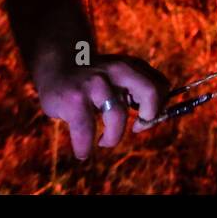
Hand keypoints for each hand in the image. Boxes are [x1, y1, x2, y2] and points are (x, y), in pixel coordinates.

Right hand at [34, 53, 171, 158]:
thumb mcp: (117, 76)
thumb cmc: (92, 80)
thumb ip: (136, 90)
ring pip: (117, 117)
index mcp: (130, 66)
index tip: (144, 118)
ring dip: (113, 138)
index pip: (160, 85)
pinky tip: (83, 152)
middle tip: (137, 128)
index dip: (158, 107)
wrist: (56, 65)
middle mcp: (116, 70)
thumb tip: (150, 121)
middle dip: (149, 116)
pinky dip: (85, 147)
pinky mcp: (74, 99)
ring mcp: (95, 83)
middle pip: (150, 92)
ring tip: (104, 142)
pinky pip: (86, 131)